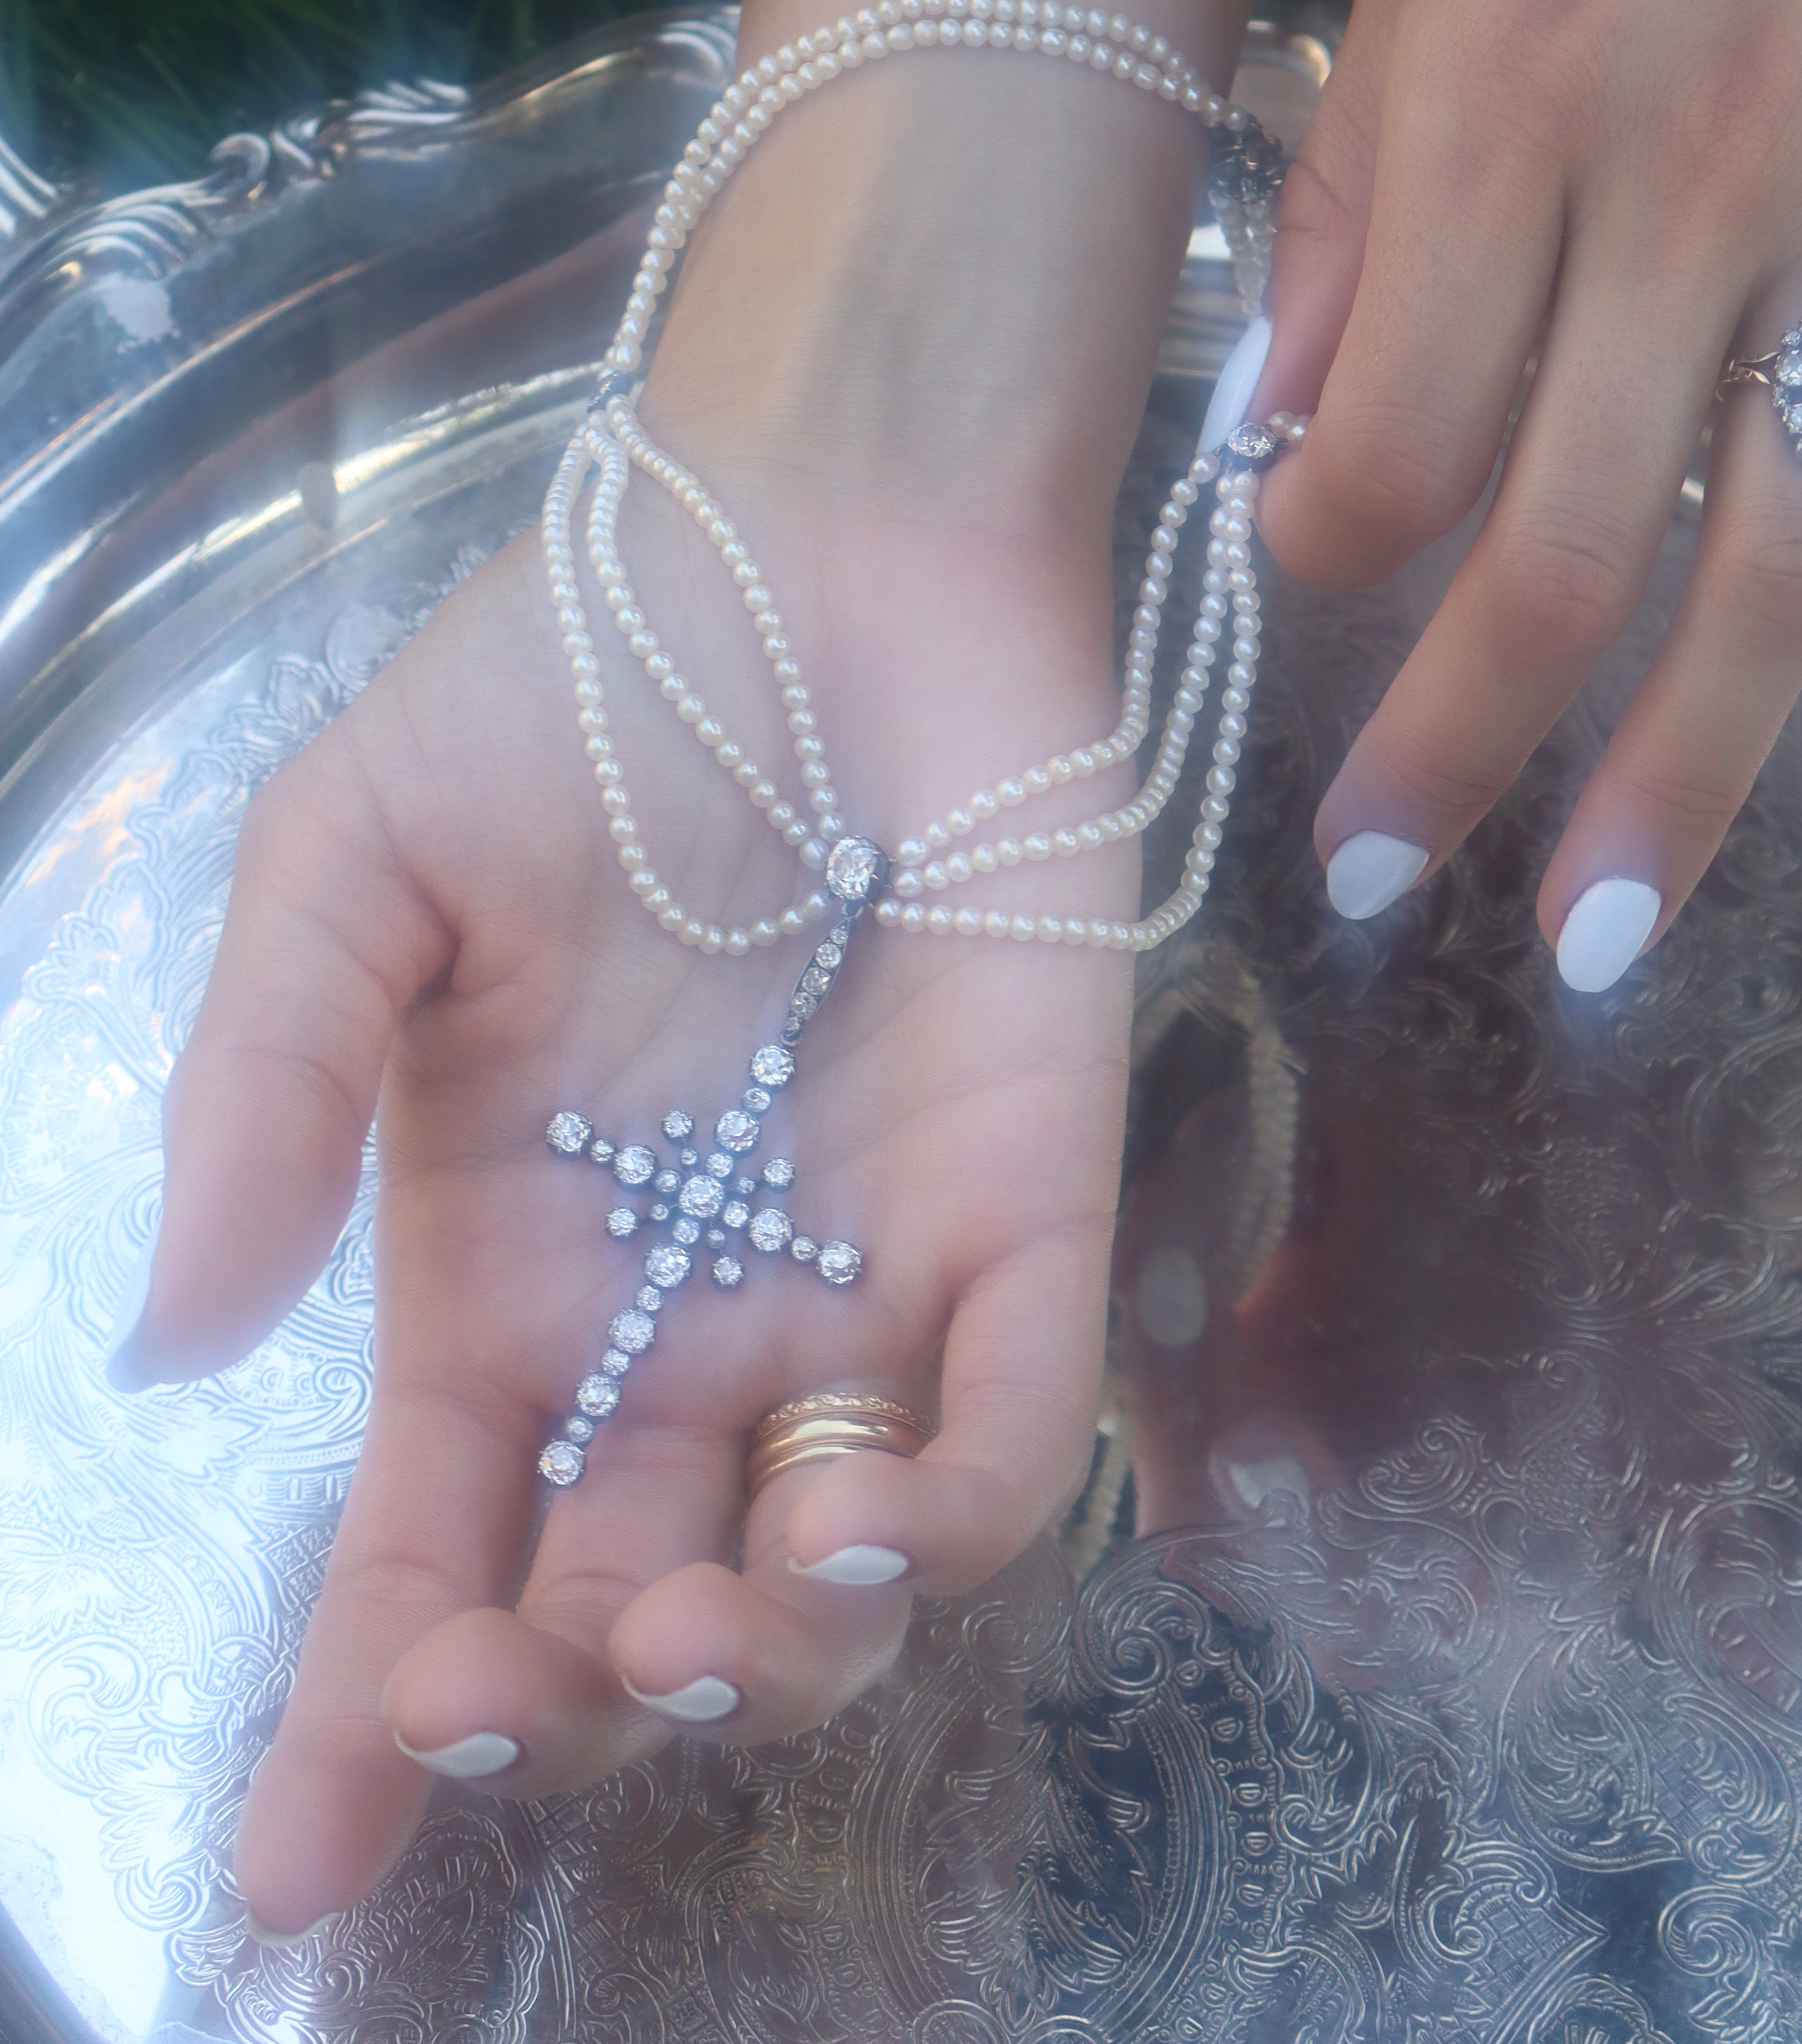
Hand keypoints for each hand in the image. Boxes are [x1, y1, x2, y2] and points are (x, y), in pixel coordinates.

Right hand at [111, 56, 1192, 1939]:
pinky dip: (952, 1516)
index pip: (432, 1541)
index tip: (286, 1869)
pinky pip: (1012, 1427)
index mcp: (508, 1266)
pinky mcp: (1024, 1199)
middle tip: (519, 1687)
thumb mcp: (350, 868)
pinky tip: (867, 1528)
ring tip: (701, 1617)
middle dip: (570, 1704)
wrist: (819, 536)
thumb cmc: (573, 681)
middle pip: (623, 1600)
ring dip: (764, 1649)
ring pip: (826, 1566)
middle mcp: (682, 1309)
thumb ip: (261, 1089)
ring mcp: (857, 1269)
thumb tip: (173, 1339)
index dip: (354, 1716)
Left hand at [1256, 0, 1801, 979]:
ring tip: (1600, 943)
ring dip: (1685, 784)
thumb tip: (1289, 414)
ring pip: (1775, 567)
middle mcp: (1681, 187)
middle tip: (1372, 884)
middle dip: (1445, 740)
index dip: (1313, 548)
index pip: (1384, 422)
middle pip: (1556, 541)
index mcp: (1503, 93)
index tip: (1293, 583)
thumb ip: (1362, 175)